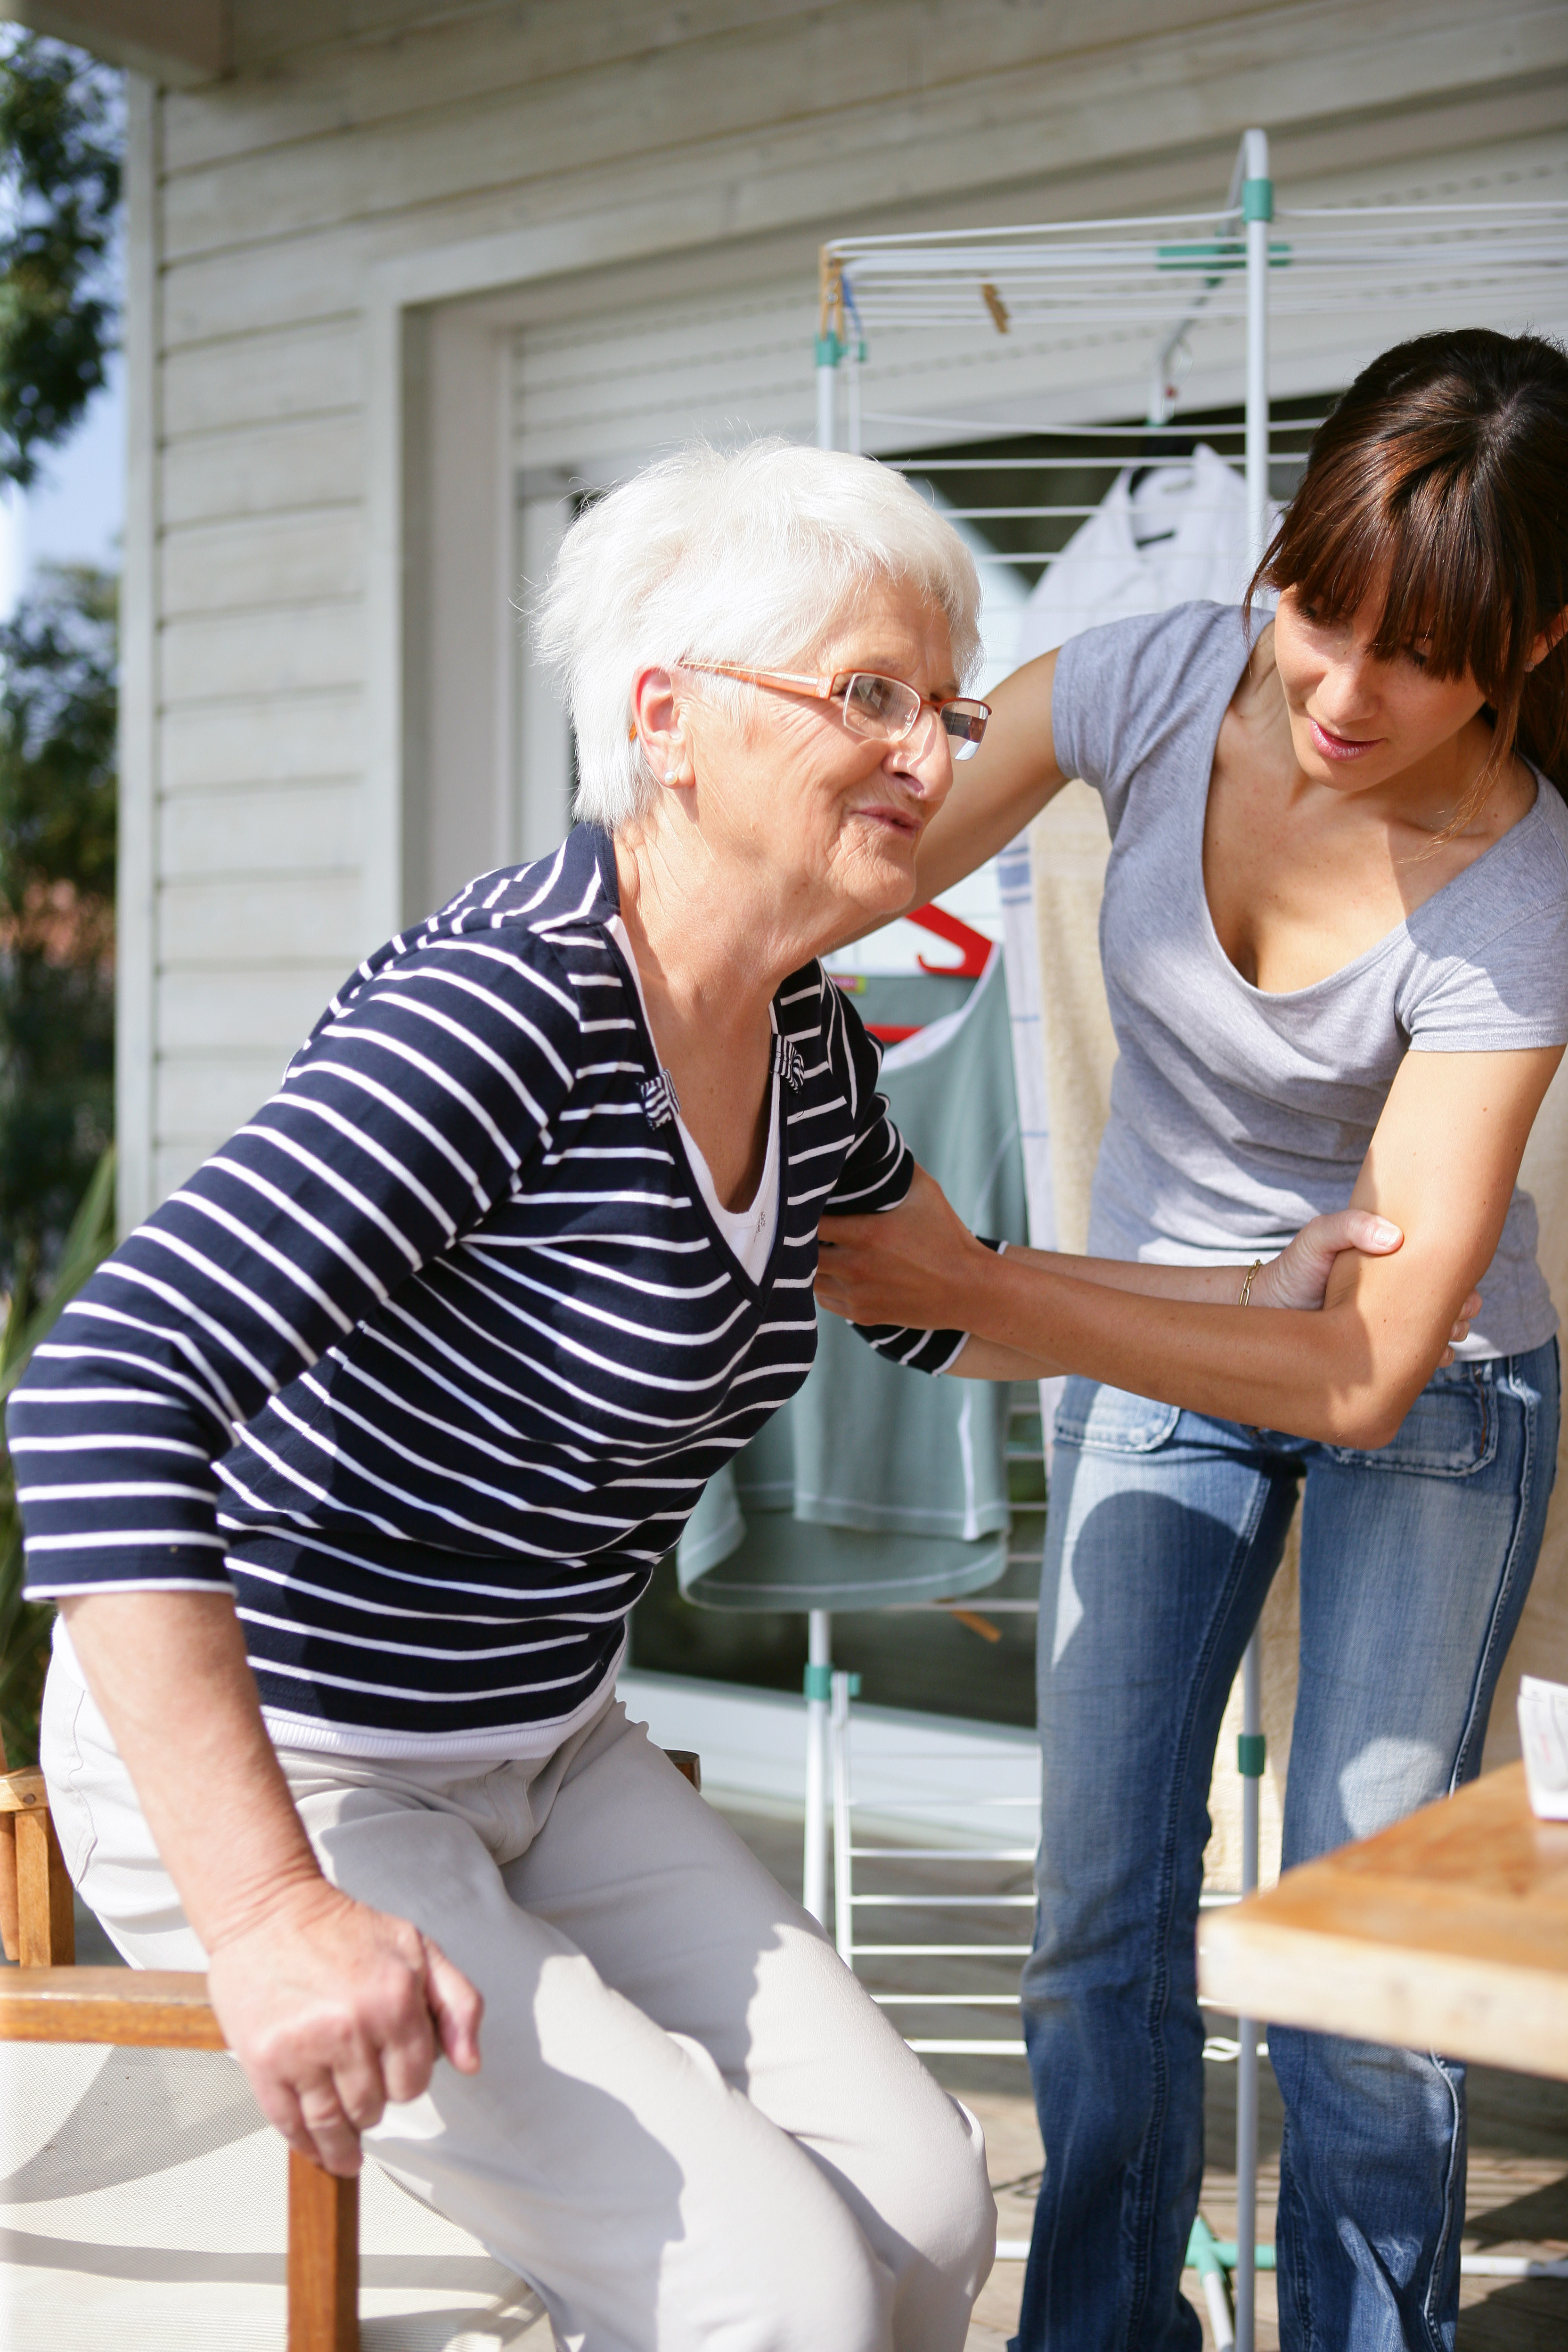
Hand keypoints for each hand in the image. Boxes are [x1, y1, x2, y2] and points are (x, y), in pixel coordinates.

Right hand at [205, 1879, 481, 2176]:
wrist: (270, 1909)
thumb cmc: (343, 1929)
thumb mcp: (419, 1949)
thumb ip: (458, 2004)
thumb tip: (471, 2062)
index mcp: (396, 2000)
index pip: (415, 2081)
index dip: (407, 2082)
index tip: (395, 2076)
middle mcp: (352, 2028)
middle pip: (374, 2106)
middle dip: (375, 2105)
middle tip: (365, 2094)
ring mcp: (305, 2048)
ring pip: (333, 2124)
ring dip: (342, 2143)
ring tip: (346, 2149)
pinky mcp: (263, 2061)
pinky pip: (289, 2123)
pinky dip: (305, 2144)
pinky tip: (315, 2148)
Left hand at [816, 1163, 984, 1328]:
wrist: (969, 1289)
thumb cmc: (948, 1236)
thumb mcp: (926, 1192)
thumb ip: (895, 1169)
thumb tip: (875, 1142)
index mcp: (867, 1235)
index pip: (810, 1221)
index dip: (803, 1210)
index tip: (805, 1201)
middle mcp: (856, 1267)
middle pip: (802, 1254)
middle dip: (800, 1239)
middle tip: (802, 1226)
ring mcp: (858, 1294)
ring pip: (810, 1279)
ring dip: (809, 1263)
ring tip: (816, 1247)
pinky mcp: (863, 1314)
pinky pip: (825, 1300)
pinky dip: (824, 1285)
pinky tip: (832, 1271)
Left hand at [1253, 1209, 1479, 1361]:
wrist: (1267, 1308)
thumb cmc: (1296, 1267)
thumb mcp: (1319, 1236)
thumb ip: (1352, 1226)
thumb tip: (1395, 1239)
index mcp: (1396, 1267)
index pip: (1446, 1273)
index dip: (1461, 1283)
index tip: (1461, 1291)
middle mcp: (1398, 1299)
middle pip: (1451, 1308)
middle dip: (1460, 1314)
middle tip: (1454, 1319)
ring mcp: (1390, 1329)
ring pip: (1437, 1339)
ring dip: (1447, 1341)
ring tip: (1440, 1339)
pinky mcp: (1378, 1357)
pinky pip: (1413, 1364)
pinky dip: (1425, 1364)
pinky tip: (1422, 1361)